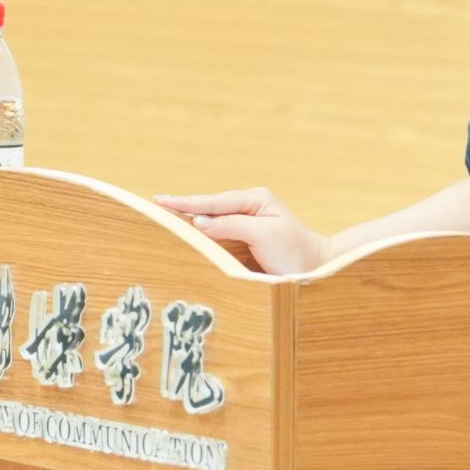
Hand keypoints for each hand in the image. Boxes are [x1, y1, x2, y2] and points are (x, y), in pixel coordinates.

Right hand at [151, 187, 330, 274]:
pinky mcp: (246, 239)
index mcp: (255, 199)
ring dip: (190, 219)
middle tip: (152, 207)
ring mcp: (248, 222)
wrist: (316, 269)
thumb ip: (231, 225)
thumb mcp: (263, 234)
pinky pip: (218, 233)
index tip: (159, 201)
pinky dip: (202, 233)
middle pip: (209, 207)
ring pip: (212, 219)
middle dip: (183, 207)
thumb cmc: (294, 251)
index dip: (185, 202)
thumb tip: (199, 220)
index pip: (213, 201)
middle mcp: (249, 207)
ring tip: (162, 218)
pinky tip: (187, 233)